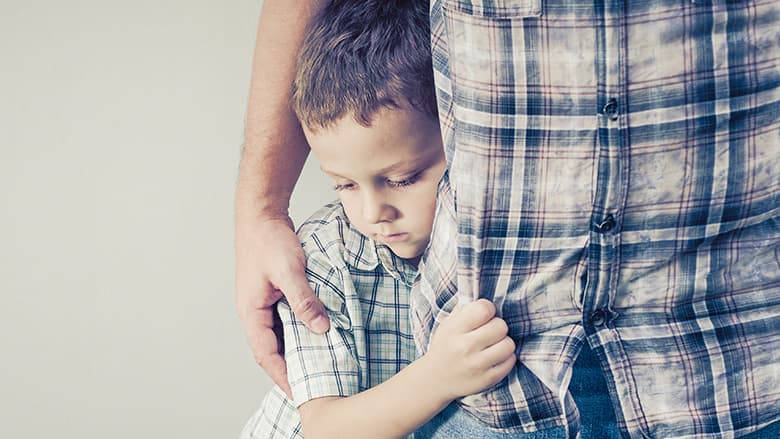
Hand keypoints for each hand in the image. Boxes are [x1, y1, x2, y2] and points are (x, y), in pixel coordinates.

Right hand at [236, 216, 329, 396]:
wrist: (262, 214)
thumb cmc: (269, 240)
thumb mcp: (289, 271)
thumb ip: (304, 300)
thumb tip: (321, 329)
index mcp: (252, 312)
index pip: (266, 354)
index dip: (283, 375)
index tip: (300, 392)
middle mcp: (255, 312)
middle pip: (272, 349)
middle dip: (291, 368)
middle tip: (314, 384)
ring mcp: (263, 303)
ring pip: (280, 335)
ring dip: (297, 349)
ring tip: (318, 365)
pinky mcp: (273, 294)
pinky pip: (286, 320)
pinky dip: (300, 331)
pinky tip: (317, 335)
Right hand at [423, 299, 515, 401]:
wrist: (435, 379)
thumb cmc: (446, 346)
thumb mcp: (447, 324)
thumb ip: (465, 309)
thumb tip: (487, 297)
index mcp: (454, 330)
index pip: (484, 309)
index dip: (487, 309)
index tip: (483, 315)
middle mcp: (465, 348)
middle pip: (500, 326)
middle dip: (496, 326)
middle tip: (488, 332)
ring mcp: (477, 365)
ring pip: (509, 344)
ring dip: (503, 342)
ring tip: (493, 345)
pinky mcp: (488, 379)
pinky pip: (510, 361)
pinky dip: (505, 357)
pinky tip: (494, 357)